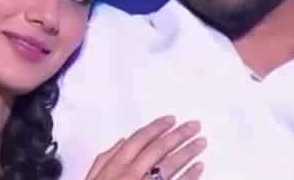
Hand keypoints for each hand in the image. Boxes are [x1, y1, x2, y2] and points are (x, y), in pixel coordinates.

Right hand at [85, 116, 205, 179]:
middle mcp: (132, 173)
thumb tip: (122, 141)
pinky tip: (200, 167)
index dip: (157, 127)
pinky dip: (190, 176)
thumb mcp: (92, 178)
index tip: (171, 119)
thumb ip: (105, 159)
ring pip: (170, 165)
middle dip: (178, 134)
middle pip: (159, 148)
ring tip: (201, 142)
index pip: (140, 138)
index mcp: (115, 165)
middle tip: (194, 125)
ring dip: (188, 151)